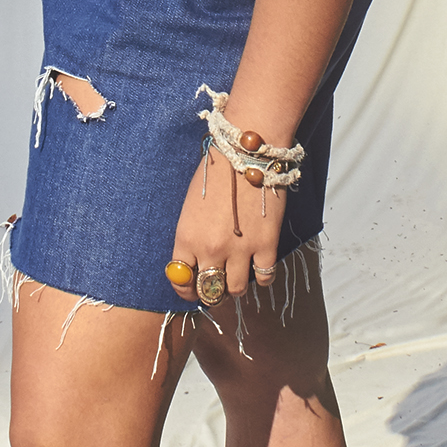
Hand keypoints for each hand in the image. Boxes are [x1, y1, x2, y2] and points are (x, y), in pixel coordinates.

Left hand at [167, 145, 285, 303]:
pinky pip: (264, 277)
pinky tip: (260, 266)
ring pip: (236, 290)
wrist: (247, 152)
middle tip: (217, 286)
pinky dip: (262, 276)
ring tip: (238, 274)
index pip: (180, 280)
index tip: (192, 289)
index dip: (185, 290)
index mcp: (186, 237)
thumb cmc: (216, 173)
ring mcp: (240, 249)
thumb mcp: (190, 206)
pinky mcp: (266, 245)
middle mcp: (210, 249)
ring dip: (236, 286)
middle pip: (208, 291)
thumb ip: (192, 236)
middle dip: (211, 293)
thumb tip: (195, 260)